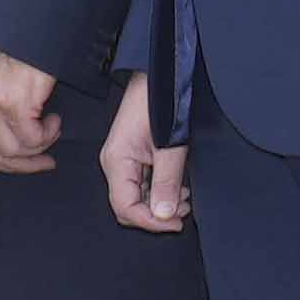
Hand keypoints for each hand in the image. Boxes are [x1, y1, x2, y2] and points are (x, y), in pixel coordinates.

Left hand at [0, 48, 58, 173]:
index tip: (25, 164)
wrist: (35, 36)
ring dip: (41, 146)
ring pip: (16, 149)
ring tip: (52, 129)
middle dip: (25, 164)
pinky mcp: (15, 103)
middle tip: (46, 161)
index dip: (3, 164)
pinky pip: (32, 137)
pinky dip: (48, 134)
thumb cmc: (23, 58)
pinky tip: (54, 120)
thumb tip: (13, 147)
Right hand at [99, 73, 187, 232]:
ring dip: (159, 204)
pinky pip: (141, 185)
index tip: (176, 223)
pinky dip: (159, 192)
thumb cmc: (158, 103)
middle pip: (127, 207)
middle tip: (184, 211)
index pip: (126, 208)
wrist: (157, 76)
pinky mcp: (131, 157)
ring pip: (135, 198)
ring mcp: (122, 161)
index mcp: (116, 162)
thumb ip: (166, 183)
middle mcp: (114, 164)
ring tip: (185, 198)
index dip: (151, 222)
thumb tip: (164, 214)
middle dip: (155, 215)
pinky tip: (177, 188)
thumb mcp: (170, 147)